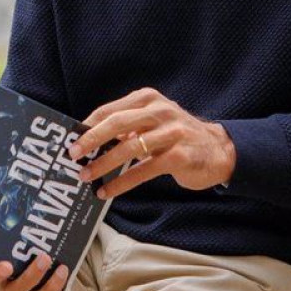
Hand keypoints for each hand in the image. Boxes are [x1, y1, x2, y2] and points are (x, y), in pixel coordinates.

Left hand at [68, 87, 236, 198]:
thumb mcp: (154, 121)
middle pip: (117, 122)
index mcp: (148, 99)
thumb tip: (90, 140)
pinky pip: (143, 170)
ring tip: (86, 176)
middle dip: (91, 139)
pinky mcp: (179, 156)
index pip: (111, 109)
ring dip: (104, 164)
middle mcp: (160, 111)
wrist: (219, 150)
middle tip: (73, 153)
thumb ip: (128, 126)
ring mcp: (171, 133)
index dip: (88, 124)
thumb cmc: (178, 136)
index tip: (71, 138)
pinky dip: (122, 182)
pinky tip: (108, 191)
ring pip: (129, 147)